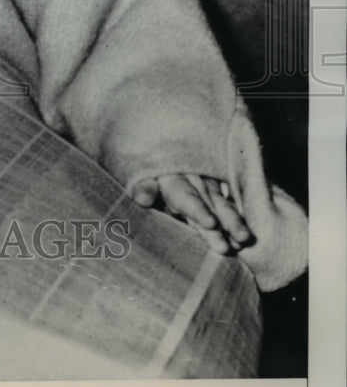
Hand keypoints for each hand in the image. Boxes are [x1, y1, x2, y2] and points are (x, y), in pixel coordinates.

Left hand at [133, 173, 252, 254]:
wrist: (158, 147)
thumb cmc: (147, 173)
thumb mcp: (139, 177)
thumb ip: (144, 188)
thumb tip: (142, 198)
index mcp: (173, 179)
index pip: (186, 196)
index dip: (199, 210)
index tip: (211, 223)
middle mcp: (194, 180)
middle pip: (210, 202)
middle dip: (226, 221)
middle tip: (240, 239)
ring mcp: (207, 182)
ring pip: (223, 202)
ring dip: (235, 220)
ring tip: (246, 239)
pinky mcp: (216, 186)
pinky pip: (229, 200)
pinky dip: (239, 215)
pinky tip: (247, 233)